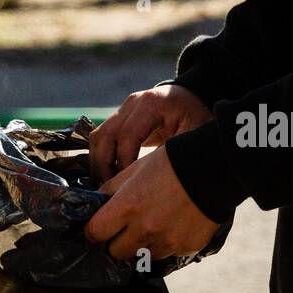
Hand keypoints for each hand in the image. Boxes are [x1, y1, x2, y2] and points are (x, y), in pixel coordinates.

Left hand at [84, 146, 219, 261]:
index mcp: (128, 206)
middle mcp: (145, 229)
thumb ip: (112, 189)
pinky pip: (167, 253)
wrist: (213, 169)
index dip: (94, 230)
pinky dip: (166, 243)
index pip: (95, 233)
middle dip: (116, 241)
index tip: (99, 226)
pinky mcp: (185, 248)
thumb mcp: (135, 169)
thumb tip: (95, 203)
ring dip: (143, 244)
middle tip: (125, 228)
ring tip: (154, 222)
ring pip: (142, 255)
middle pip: (116, 252)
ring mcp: (166, 241)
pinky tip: (174, 223)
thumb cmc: (170, 164)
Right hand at [90, 84, 211, 182]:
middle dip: (104, 167)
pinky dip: (100, 158)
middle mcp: (132, 103)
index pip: (126, 136)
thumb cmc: (196, 118)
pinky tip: (110, 177)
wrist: (190, 100)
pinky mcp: (118, 117)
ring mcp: (122, 109)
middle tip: (110, 192)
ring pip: (97, 137)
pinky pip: (101, 138)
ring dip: (98, 163)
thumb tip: (154, 181)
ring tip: (108, 188)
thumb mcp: (194, 134)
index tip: (128, 188)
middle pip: (104, 135)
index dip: (124, 164)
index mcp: (151, 104)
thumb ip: (175, 153)